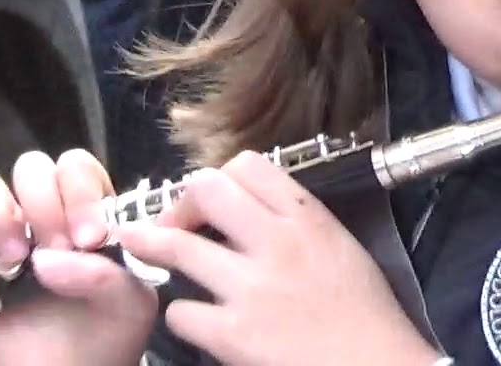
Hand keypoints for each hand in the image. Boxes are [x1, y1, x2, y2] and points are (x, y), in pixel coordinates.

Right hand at [0, 149, 157, 365]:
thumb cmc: (108, 332)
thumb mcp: (132, 302)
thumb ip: (109, 273)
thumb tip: (49, 259)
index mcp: (88, 210)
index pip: (76, 166)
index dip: (80, 193)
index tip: (89, 239)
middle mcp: (44, 213)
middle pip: (30, 166)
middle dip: (45, 203)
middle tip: (58, 248)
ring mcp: (5, 236)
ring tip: (16, 257)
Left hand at [117, 151, 440, 365]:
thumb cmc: (364, 312)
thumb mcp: (340, 244)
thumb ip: (297, 220)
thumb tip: (247, 207)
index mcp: (307, 219)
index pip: (248, 165)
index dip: (220, 178)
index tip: (212, 200)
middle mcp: (277, 244)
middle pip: (205, 190)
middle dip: (180, 203)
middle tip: (172, 222)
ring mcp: (253, 289)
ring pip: (177, 245)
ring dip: (152, 244)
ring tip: (136, 242)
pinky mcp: (235, 335)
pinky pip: (181, 312)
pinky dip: (181, 316)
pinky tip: (193, 319)